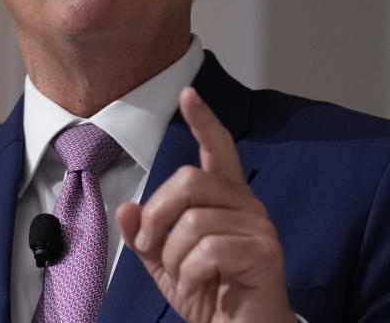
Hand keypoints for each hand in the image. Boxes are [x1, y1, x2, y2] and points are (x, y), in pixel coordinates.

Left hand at [117, 87, 292, 321]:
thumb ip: (145, 236)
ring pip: (194, 222)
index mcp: (225, 199)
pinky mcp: (265, 253)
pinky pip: (209, 250)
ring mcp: (259, 227)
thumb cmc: (210, 294)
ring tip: (181, 276)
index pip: (217, 148)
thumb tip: (125, 208)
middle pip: (189, 180)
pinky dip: (190, 273)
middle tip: (148, 246)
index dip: (203, 121)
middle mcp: (246, 204)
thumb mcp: (166, 264)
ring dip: (173, 257)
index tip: (189, 94)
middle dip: (157, 214)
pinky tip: (197, 286)